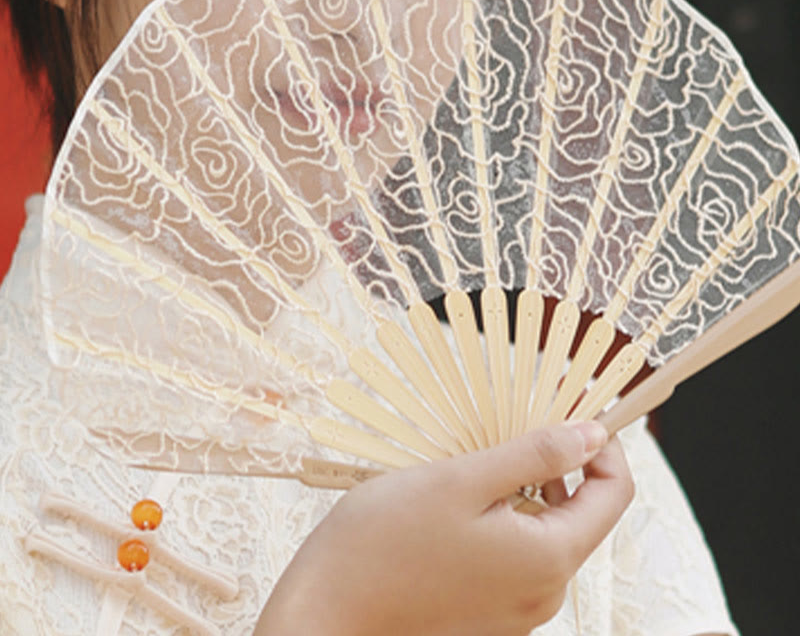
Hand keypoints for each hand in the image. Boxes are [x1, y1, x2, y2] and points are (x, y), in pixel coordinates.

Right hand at [255, 422, 633, 635]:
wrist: (326, 611)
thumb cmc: (385, 540)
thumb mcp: (463, 479)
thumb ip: (535, 456)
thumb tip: (592, 434)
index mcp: (548, 559)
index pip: (614, 493)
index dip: (602, 445)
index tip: (570, 411)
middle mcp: (543, 593)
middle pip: (581, 512)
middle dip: (557, 464)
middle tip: (509, 428)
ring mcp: (517, 610)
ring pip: (546, 530)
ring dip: (525, 489)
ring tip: (476, 464)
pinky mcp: (490, 613)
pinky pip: (518, 554)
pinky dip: (504, 518)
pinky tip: (460, 502)